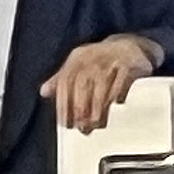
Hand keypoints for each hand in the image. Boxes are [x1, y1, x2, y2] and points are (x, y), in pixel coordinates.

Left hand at [40, 33, 158, 134]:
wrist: (129, 45)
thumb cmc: (100, 60)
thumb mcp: (78, 65)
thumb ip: (61, 79)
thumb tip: (43, 92)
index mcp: (77, 59)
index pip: (65, 83)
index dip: (64, 104)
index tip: (65, 123)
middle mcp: (92, 58)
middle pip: (82, 85)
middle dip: (81, 109)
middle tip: (82, 127)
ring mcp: (111, 60)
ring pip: (102, 85)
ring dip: (98, 106)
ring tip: (97, 123)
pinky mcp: (130, 64)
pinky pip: (123, 79)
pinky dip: (119, 92)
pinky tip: (117, 104)